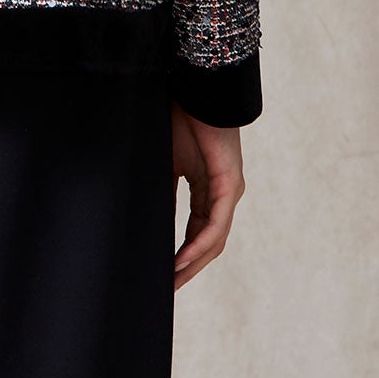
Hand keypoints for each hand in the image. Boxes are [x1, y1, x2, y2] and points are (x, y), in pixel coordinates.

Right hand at [171, 104, 245, 289]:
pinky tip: (182, 259)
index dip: (181, 254)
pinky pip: (215, 223)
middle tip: (167, 289)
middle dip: (188, 267)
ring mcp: (228, 189)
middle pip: (208, 242)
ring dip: (193, 263)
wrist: (195, 87)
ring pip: (214, 239)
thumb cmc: (180, 117)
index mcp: (207, 187)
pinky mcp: (228, 183)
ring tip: (172, 282)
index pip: (196, 230)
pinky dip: (199, 244)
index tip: (162, 274)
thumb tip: (149, 221)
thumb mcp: (166, 163)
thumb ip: (163, 192)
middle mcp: (222, 193)